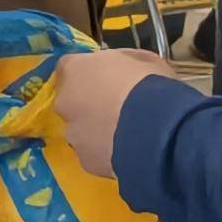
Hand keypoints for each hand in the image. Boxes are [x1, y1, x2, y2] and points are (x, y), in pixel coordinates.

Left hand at [53, 46, 174, 175]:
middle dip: (90, 104)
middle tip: (119, 110)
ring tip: (128, 137)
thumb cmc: (151, 84)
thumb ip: (122, 62)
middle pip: (72, 101)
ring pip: (81, 131)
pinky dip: (108, 154)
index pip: (71, 67)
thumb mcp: (143, 59)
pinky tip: (130, 155)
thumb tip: (120, 68)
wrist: (158, 129)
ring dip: (98, 131)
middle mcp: (64, 101)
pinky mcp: (86, 161)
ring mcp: (72, 134)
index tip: (108, 80)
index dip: (90, 74)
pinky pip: (94, 155)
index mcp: (74, 69)